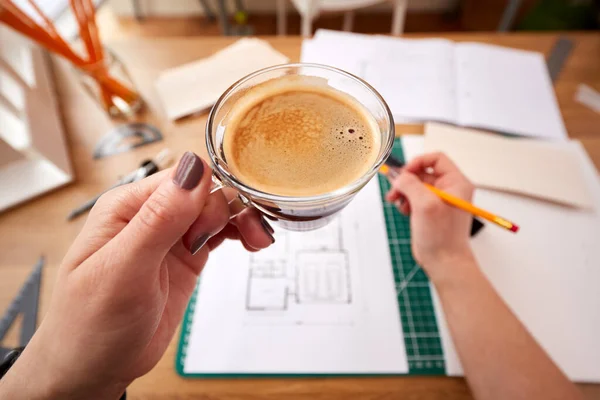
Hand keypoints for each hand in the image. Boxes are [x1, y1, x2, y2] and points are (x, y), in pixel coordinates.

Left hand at [0, 152, 273, 399]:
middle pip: (206, 192)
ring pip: (217, 211)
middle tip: (249, 236)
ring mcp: (171, 236)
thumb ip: (159, 219)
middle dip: (232, 208)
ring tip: (258, 240)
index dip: (210, 192)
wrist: (95, 367)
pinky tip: (253, 242)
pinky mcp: (187, 257)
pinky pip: (219, 233)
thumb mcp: (124, 270)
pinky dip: (239, 233)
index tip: (225, 219)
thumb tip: (193, 169)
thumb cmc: (91, 323)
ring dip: (242, 218)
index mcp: (128, 206)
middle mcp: (151, 215)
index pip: (181, 178)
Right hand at [385, 152, 474, 279]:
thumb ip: (411, 184)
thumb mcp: (425, 204)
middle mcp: (450, 189)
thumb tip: (399, 177)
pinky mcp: (430, 211)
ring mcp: (439, 201)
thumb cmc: (443, 237)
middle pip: (423, 172)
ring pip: (416, 185)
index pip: (436, 159)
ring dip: (403, 191)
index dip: (418, 162)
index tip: (405, 173)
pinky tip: (403, 210)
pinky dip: (405, 200)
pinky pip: (414, 197)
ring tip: (396, 201)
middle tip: (394, 189)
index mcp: (456, 183)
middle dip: (406, 180)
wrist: (444, 262)